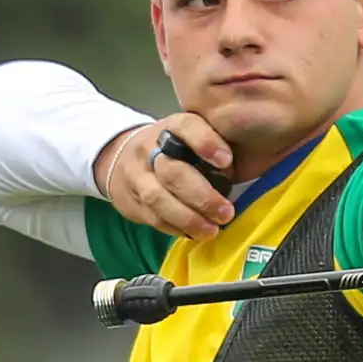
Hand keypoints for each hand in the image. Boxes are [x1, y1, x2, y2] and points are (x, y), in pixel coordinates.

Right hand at [94, 113, 234, 239]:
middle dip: (202, 196)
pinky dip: (176, 228)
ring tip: (212, 230)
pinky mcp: (132, 201)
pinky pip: (153, 218)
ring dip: (189, 218)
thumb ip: (213, 145)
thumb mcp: (190, 136)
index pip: (186, 127)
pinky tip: (195, 234)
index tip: (227, 161)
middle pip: (173, 172)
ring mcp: (137, 176)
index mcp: (171, 127)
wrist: (121, 158)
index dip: (206, 142)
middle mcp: (149, 149)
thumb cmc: (171, 149)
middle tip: (226, 212)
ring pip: (159, 199)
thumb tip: (241, 169)